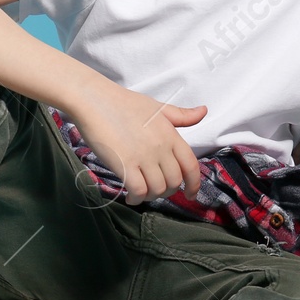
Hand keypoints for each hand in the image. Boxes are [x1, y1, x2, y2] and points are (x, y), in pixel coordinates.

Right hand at [71, 85, 203, 204]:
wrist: (95, 100)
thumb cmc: (124, 103)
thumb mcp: (158, 108)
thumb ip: (181, 115)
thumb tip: (204, 111)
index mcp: (171, 134)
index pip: (191, 165)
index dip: (194, 184)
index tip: (190, 194)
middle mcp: (161, 147)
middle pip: (174, 182)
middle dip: (167, 191)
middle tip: (156, 190)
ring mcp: (143, 156)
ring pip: (158, 189)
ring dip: (151, 196)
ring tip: (142, 193)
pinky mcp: (124, 164)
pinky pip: (139, 191)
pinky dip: (136, 199)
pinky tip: (130, 197)